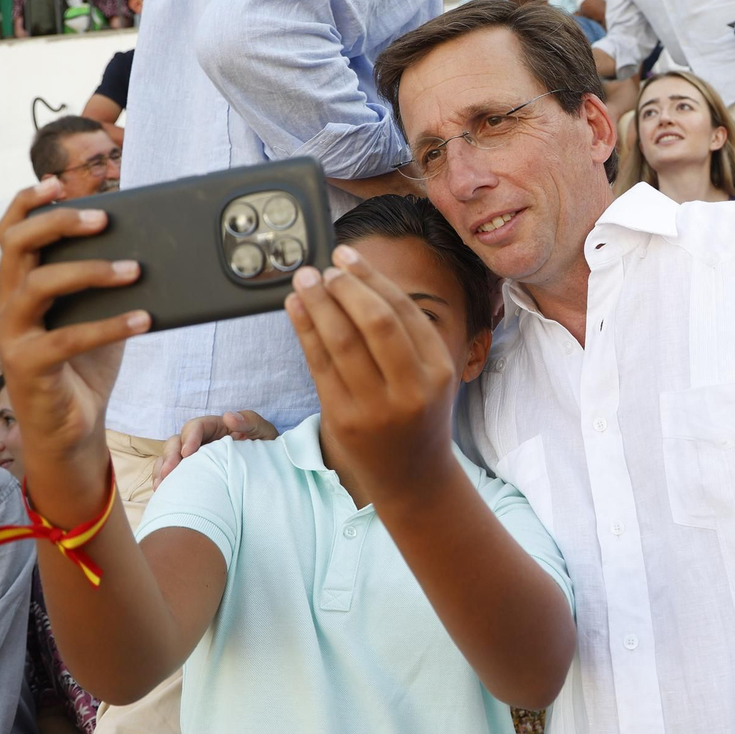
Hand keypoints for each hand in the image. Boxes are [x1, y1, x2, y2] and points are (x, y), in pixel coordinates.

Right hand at [0, 178, 149, 518]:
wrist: (73, 429)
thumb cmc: (86, 367)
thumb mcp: (99, 314)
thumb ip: (109, 284)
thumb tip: (149, 247)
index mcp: (22, 287)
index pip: (11, 232)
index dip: (30, 202)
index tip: (60, 182)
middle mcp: (9, 305)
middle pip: (17, 245)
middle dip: (58, 223)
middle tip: (104, 220)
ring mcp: (14, 336)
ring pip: (37, 285)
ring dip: (90, 271)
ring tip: (135, 270)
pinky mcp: (29, 367)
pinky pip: (67, 338)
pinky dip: (109, 325)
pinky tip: (144, 319)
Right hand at [155, 410, 277, 487]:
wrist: (271, 471)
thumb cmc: (267, 448)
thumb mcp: (264, 432)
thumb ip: (250, 422)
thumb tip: (229, 417)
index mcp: (216, 427)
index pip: (196, 427)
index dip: (189, 437)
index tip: (188, 452)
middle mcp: (202, 441)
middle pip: (177, 442)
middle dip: (170, 456)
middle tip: (169, 472)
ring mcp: (195, 458)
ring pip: (170, 459)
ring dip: (162, 470)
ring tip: (161, 485)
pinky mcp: (193, 475)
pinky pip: (174, 476)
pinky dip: (165, 483)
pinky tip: (162, 493)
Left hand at [285, 243, 459, 500]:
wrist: (414, 477)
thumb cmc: (418, 416)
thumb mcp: (430, 375)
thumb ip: (405, 335)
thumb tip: (357, 279)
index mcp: (439, 368)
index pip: (403, 310)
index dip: (371, 277)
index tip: (346, 256)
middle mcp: (412, 388)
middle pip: (375, 321)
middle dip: (345, 287)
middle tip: (323, 269)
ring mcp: (377, 407)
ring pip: (342, 341)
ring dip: (318, 303)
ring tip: (304, 280)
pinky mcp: (344, 421)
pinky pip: (320, 366)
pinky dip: (304, 331)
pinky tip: (295, 309)